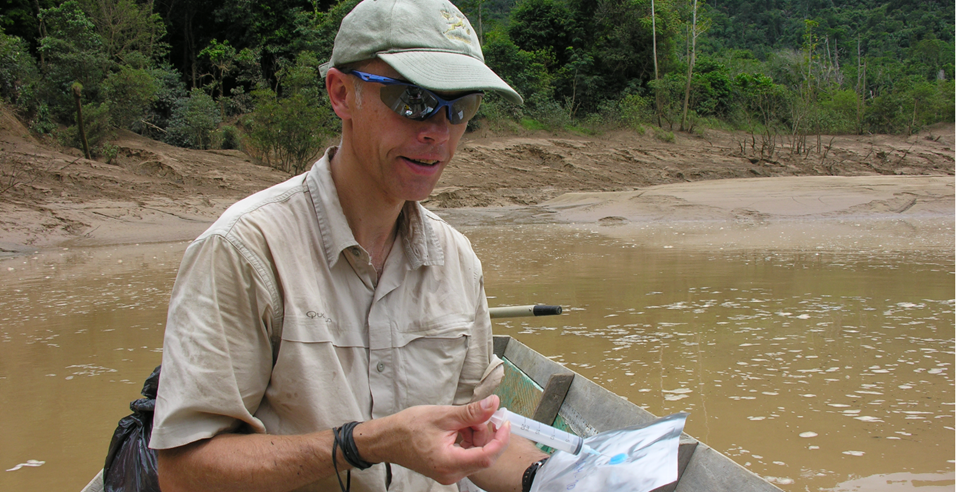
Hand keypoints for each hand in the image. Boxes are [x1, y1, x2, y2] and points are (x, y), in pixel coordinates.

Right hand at [359, 395, 511, 484]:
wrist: (387, 439)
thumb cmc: (408, 427)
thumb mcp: (443, 416)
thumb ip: (471, 412)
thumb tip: (493, 404)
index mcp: (449, 462)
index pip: (487, 456)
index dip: (500, 439)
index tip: (504, 422)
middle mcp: (451, 474)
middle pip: (483, 456)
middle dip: (485, 434)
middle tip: (480, 415)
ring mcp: (449, 473)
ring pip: (476, 455)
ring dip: (475, 436)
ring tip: (461, 421)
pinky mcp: (446, 469)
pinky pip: (467, 456)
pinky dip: (467, 441)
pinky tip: (458, 429)